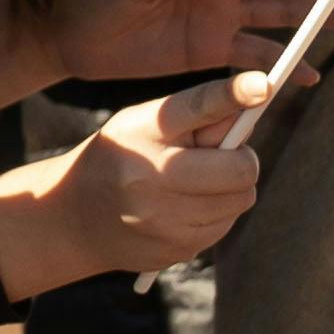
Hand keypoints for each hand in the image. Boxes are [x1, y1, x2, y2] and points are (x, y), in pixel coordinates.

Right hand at [0, 74, 271, 299]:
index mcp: (141, 132)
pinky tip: (181, 210)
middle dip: (242, 160)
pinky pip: (225, 225)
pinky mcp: (176, 247)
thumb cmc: (120, 159)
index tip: (262, 85)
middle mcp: (149, 175)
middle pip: (241, 168)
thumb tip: (257, 100)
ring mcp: (163, 218)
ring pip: (241, 198)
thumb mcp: (141, 125)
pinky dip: (215, 214)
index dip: (232, 95)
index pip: (196, 107)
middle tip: (219, 158)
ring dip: (229, 189)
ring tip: (192, 185)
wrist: (71, 218)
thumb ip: (198, 115)